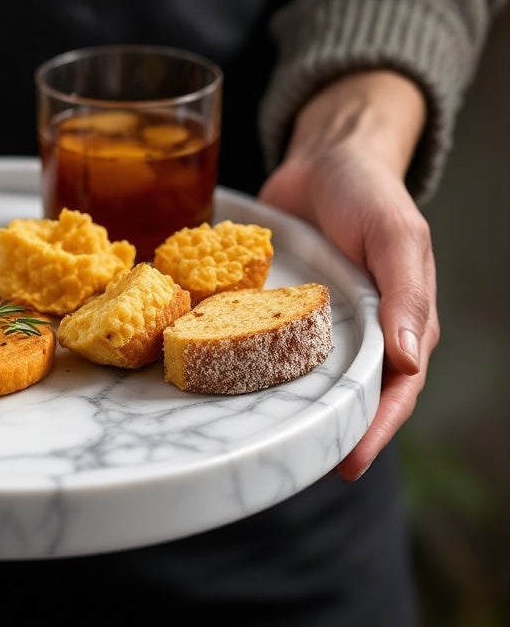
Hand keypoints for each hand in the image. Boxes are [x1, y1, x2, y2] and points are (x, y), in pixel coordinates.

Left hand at [258, 70, 438, 480]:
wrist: (322, 159)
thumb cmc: (369, 195)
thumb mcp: (397, 236)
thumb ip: (405, 294)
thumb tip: (408, 360)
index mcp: (397, 325)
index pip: (393, 391)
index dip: (373, 430)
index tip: (348, 464)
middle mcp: (355, 334)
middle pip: (343, 396)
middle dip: (323, 433)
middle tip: (291, 466)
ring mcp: (313, 325)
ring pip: (301, 379)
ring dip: (281, 409)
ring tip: (252, 443)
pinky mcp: (276, 309)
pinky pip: (263, 344)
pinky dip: (246, 365)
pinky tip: (219, 383)